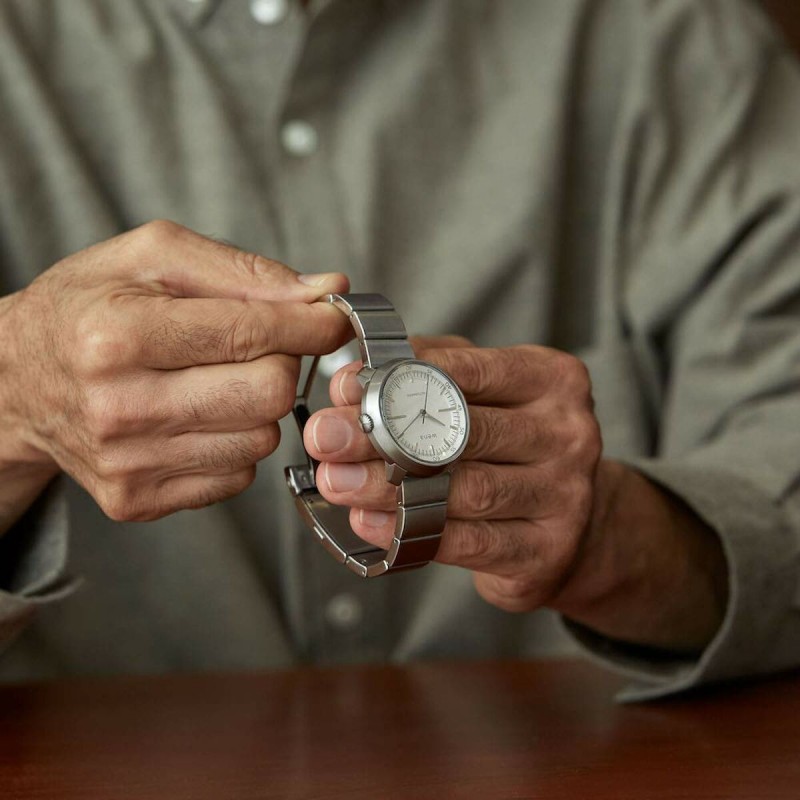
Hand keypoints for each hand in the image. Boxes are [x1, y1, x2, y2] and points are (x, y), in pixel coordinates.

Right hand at [0, 220, 348, 523]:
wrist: (15, 382)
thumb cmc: (85, 309)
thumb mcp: (149, 258)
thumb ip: (242, 270)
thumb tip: (326, 289)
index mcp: (118, 335)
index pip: (251, 334)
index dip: (309, 324)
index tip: (330, 316)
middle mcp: (119, 407)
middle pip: (269, 395)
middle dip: (283, 364)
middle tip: (260, 347)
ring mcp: (128, 463)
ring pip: (260, 439)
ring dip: (259, 406)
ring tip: (216, 380)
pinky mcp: (137, 500)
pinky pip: (235, 476)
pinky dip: (234, 442)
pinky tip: (199, 416)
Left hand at [304, 337, 726, 651]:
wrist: (576, 525)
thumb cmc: (514, 446)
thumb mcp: (486, 393)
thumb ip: (427, 376)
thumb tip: (353, 380)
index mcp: (552, 381)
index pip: (471, 371)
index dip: (401, 378)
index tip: (346, 387)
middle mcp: (566, 435)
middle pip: (463, 432)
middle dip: (382, 434)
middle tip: (326, 437)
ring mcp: (563, 497)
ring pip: (463, 490)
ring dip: (387, 488)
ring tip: (335, 482)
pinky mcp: (544, 553)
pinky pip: (468, 542)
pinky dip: (412, 532)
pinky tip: (370, 522)